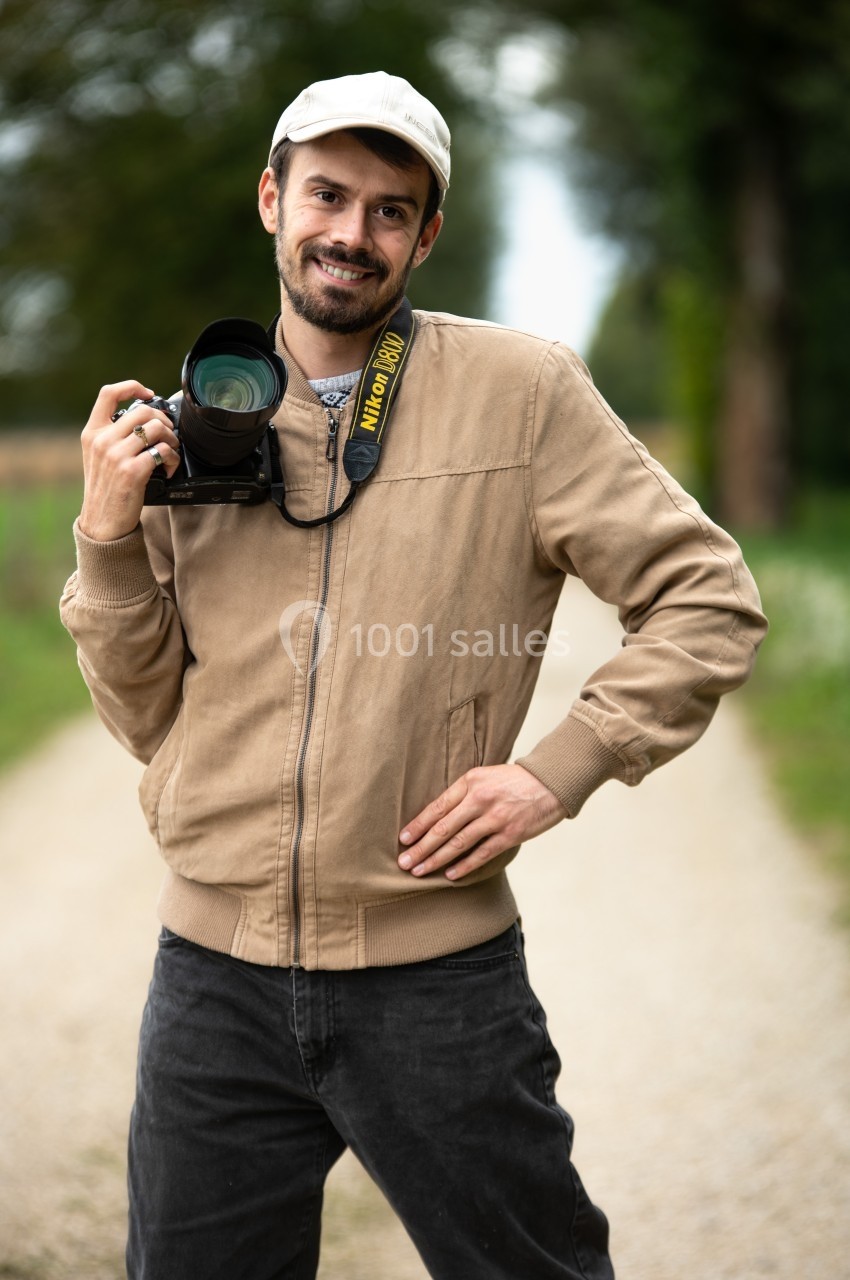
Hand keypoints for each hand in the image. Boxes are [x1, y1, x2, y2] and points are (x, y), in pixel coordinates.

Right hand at [78, 381, 181, 541]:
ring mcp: (116, 455)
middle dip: (163, 420)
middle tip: (168, 435)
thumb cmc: (106, 490)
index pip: (108, 394)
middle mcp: (102, 441)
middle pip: (143, 410)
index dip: (131, 386)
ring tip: (171, 452)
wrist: (102, 523)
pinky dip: (173, 459)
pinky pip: (163, 452)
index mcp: (92, 433)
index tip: (148, 393)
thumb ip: (113, 436)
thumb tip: (145, 420)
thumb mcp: (99, 458)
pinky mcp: (132, 472)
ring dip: (172, 439)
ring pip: (156, 428)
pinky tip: (170, 468)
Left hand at [398, 764, 566, 880]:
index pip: (437, 806)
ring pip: (458, 843)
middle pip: (443, 828)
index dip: (418, 825)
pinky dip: (465, 866)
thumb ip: (463, 793)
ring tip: (420, 871)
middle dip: (421, 847)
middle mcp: (480, 799)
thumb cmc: (514, 780)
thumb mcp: (485, 776)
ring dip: (436, 859)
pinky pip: (482, 853)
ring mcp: (495, 818)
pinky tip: (450, 875)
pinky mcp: (510, 834)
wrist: (551, 782)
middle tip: (404, 862)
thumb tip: (437, 816)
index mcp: (470, 782)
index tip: (403, 838)